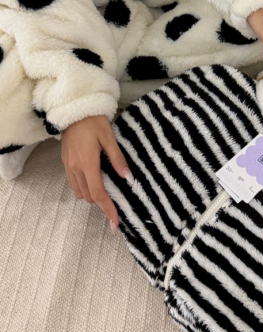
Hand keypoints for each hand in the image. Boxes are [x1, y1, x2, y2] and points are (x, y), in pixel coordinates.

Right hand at [61, 115, 132, 234]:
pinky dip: (84, 186)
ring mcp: (68, 166)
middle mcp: (75, 168)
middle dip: (102, 201)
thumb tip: (128, 178)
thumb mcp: (109, 138)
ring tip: (106, 190)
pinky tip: (94, 179)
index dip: (108, 209)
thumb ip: (118, 159)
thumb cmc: (93, 121)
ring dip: (92, 194)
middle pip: (88, 196)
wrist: (73, 109)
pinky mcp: (65, 162)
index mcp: (88, 163)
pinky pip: (74, 183)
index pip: (98, 194)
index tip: (115, 222)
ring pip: (79, 192)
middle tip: (116, 202)